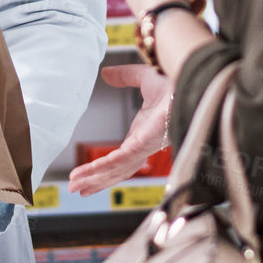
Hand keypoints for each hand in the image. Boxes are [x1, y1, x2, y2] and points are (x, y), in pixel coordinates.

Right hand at [69, 64, 172, 195]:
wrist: (187, 85)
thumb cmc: (175, 84)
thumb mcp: (142, 79)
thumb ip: (124, 77)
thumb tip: (106, 74)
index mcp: (141, 135)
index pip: (121, 157)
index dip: (104, 166)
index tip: (90, 172)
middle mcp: (141, 146)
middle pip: (116, 171)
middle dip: (96, 181)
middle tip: (78, 189)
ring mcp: (140, 149)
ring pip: (114, 171)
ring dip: (93, 180)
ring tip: (75, 187)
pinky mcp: (139, 147)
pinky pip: (115, 162)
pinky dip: (98, 169)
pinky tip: (85, 173)